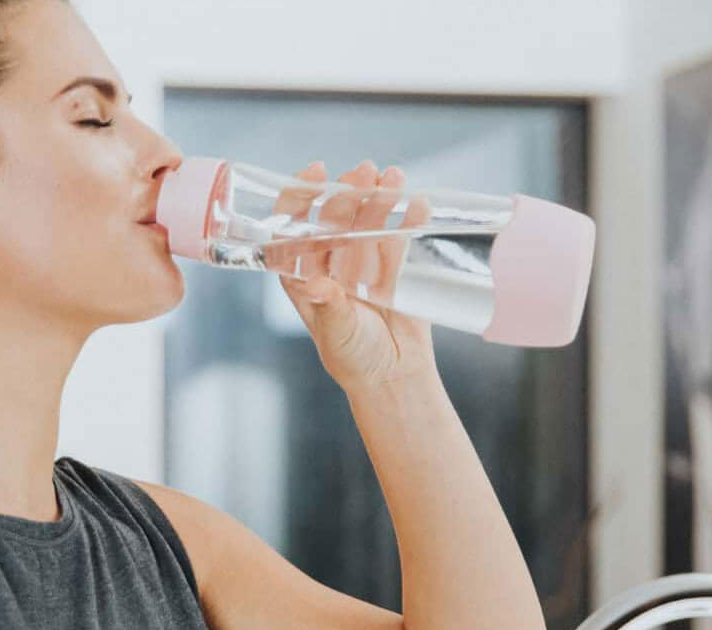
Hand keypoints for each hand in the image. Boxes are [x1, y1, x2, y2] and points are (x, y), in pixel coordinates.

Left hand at [276, 159, 438, 393]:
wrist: (395, 376)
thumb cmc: (354, 358)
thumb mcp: (338, 333)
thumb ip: (330, 307)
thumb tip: (317, 285)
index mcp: (304, 275)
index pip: (294, 229)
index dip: (299, 198)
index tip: (314, 174)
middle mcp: (331, 263)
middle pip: (335, 218)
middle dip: (348, 193)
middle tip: (364, 171)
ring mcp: (363, 262)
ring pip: (368, 220)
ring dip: (379, 197)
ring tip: (393, 178)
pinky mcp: (395, 267)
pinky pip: (401, 236)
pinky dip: (409, 219)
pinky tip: (417, 203)